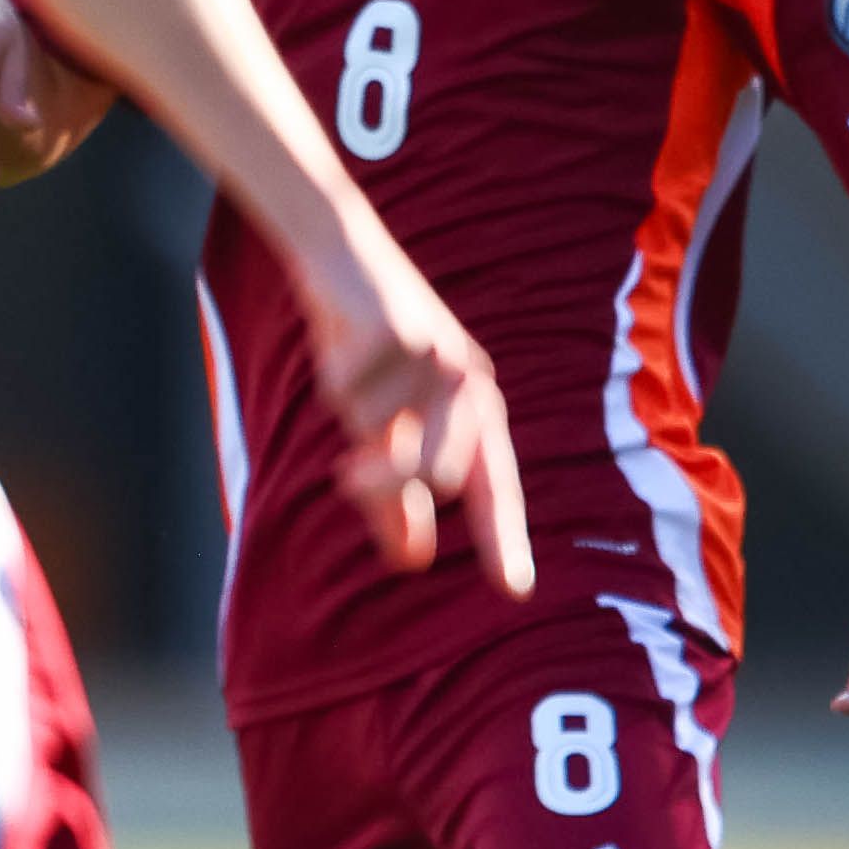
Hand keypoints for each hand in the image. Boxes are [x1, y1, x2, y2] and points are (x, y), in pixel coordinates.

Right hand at [285, 232, 533, 595]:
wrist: (341, 256)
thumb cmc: (365, 343)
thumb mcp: (382, 421)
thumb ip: (399, 495)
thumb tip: (411, 560)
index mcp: (475, 409)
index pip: (495, 488)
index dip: (504, 539)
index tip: (515, 591)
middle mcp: (469, 386)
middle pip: (440, 472)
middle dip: (385, 486)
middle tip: (343, 482)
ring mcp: (440, 359)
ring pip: (387, 433)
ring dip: (351, 422)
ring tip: (343, 385)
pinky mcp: (401, 334)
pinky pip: (350, 392)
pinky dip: (334, 377)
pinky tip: (340, 343)